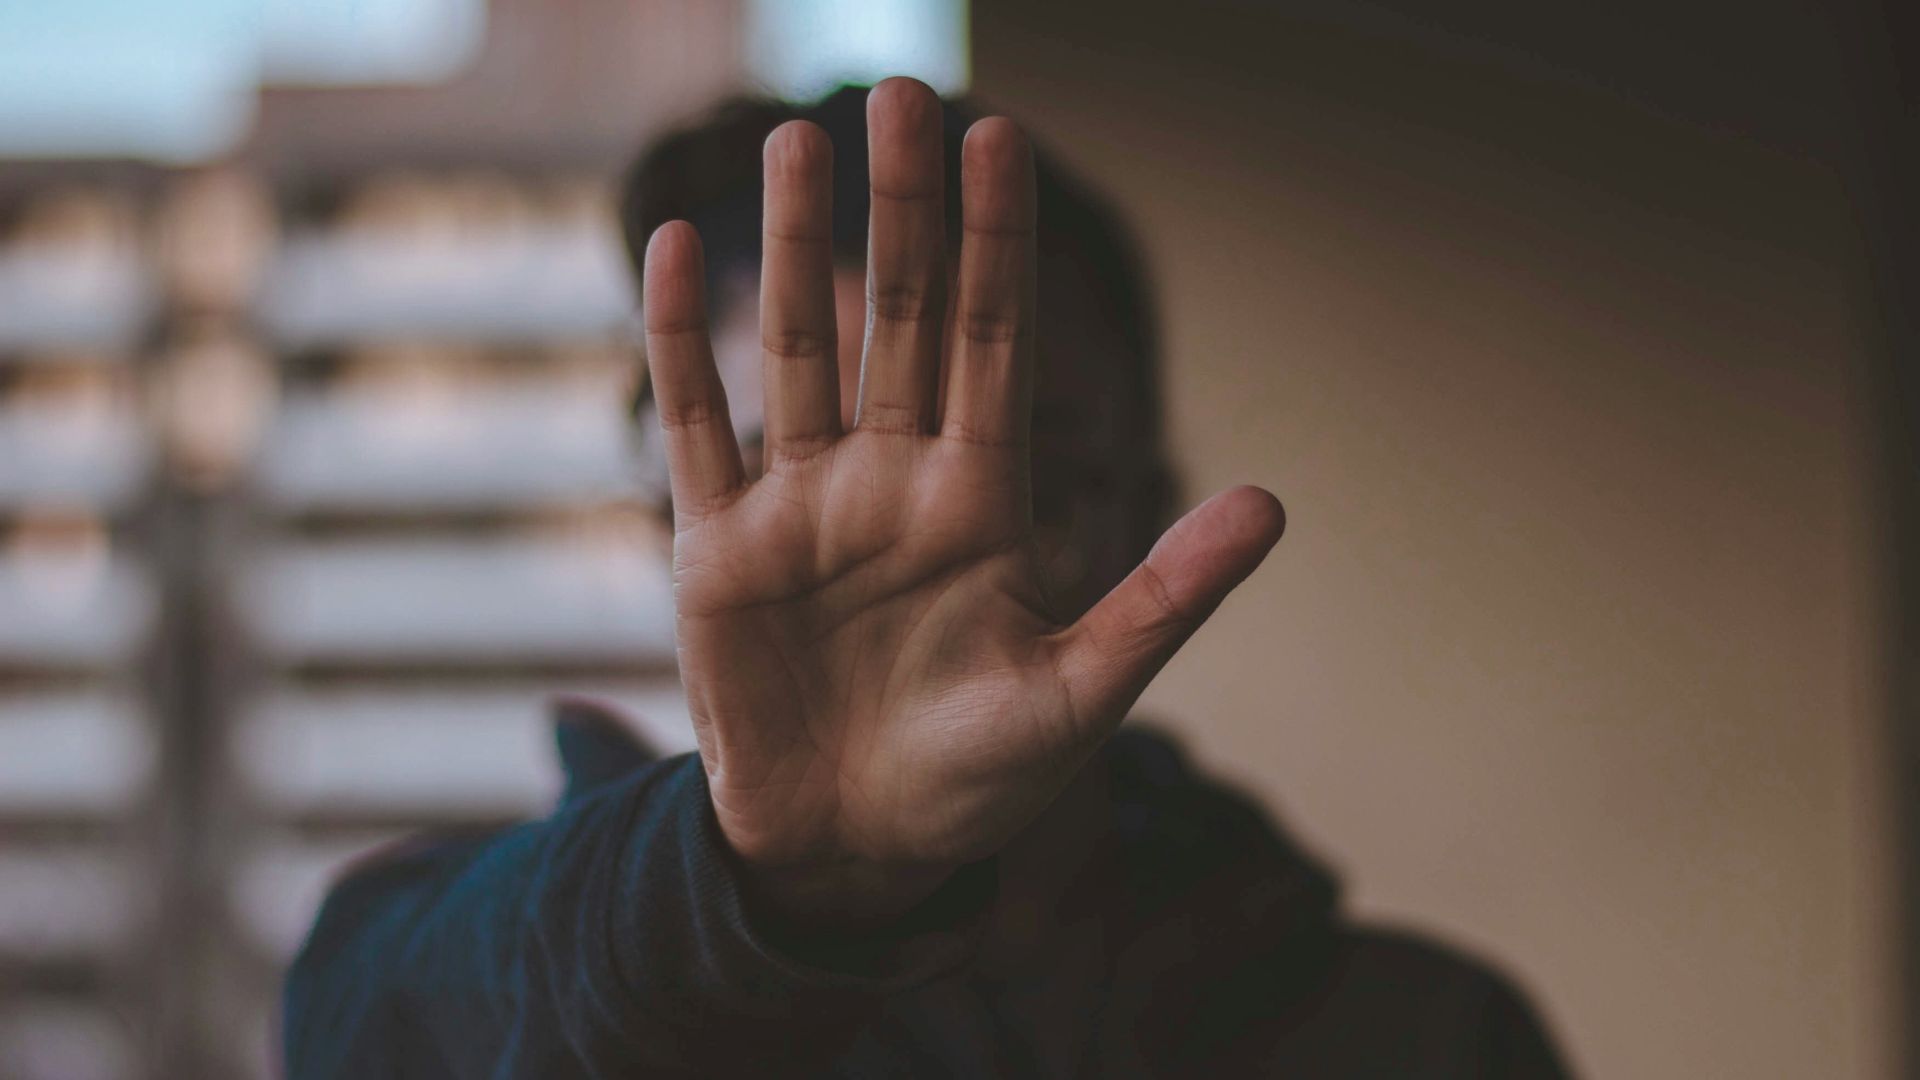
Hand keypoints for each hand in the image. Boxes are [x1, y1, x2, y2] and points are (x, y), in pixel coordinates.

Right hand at [642, 78, 1284, 924]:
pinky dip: (682, 341)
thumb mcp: (1087, 693)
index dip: (998, 240)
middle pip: (901, 317)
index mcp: (982, 499)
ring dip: (798, 248)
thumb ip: (1166, 595)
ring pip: (800, 347)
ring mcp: (802, 505)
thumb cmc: (979, 780)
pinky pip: (698, 424)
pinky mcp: (718, 547)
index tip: (997, 136)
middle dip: (902, 210)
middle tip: (896, 93)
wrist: (856, 852)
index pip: (995, 339)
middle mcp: (892, 479)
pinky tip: (677, 250)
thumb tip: (1275, 504)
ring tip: (798, 143)